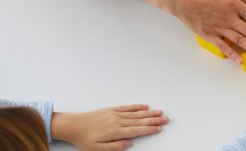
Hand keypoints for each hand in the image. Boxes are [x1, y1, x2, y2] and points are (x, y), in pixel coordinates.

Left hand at [51, 104, 168, 150]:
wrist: (72, 126)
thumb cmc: (84, 139)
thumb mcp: (97, 149)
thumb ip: (114, 147)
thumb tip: (129, 143)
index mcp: (115, 131)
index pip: (137, 130)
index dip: (149, 129)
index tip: (159, 128)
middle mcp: (117, 121)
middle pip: (140, 120)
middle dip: (154, 120)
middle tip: (165, 119)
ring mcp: (115, 114)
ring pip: (136, 113)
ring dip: (149, 113)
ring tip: (159, 112)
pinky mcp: (111, 110)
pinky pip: (127, 107)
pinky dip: (136, 106)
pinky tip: (144, 106)